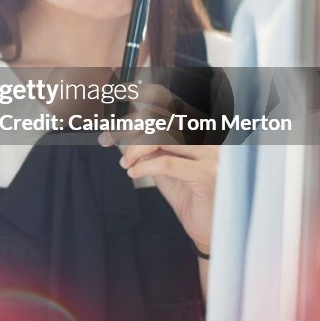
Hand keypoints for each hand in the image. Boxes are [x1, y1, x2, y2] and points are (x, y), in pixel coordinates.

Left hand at [99, 83, 217, 253]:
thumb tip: (120, 126)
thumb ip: (148, 141)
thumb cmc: (187, 192)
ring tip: (127, 164)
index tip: (116, 95)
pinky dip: (143, 167)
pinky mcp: (208, 175)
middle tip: (107, 139)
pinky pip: (165, 163)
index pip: (168, 99)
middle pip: (159, 117)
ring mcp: (212, 153)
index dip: (140, 93)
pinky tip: (134, 173)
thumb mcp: (162, 160)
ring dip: (135, 149)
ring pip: (161, 136)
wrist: (208, 226)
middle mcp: (210, 134)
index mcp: (199, 126)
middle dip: (127, 127)